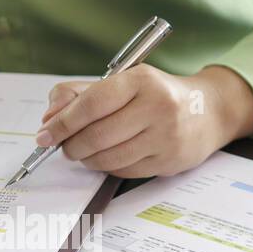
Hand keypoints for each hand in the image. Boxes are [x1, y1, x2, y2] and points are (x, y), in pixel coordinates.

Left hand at [35, 64, 252, 177]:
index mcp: (141, 80)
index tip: (44, 134)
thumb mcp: (121, 82)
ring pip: (108, 158)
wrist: (208, 111)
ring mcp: (166, 137)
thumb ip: (79, 95)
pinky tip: (109, 157)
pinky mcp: (169, 161)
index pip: (92, 104)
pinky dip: (108, 167)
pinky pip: (124, 171)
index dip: (62, 123)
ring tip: (84, 152)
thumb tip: (48, 120)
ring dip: (87, 159)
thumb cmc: (156, 95)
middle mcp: (157, 107)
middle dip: (71, 145)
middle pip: (97, 136)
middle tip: (63, 147)